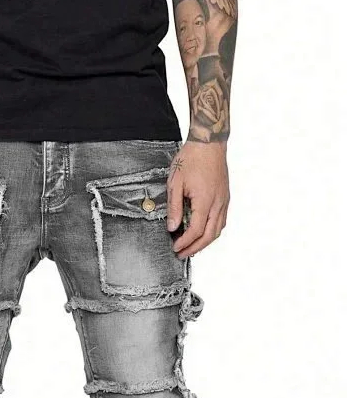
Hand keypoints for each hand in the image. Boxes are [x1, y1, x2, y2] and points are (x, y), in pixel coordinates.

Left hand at [166, 141, 229, 257]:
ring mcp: (224, 200)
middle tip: (182, 254)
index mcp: (205, 200)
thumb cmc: (191, 158)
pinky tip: (202, 233)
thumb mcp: (175, 183)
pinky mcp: (225, 197)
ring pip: (218, 230)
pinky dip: (212, 231)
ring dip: (205, 242)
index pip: (196, 230)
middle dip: (195, 248)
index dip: (185, 242)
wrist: (208, 143)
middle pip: (210, 235)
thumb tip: (172, 227)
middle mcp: (218, 203)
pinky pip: (221, 221)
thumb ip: (174, 207)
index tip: (176, 247)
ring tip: (191, 247)